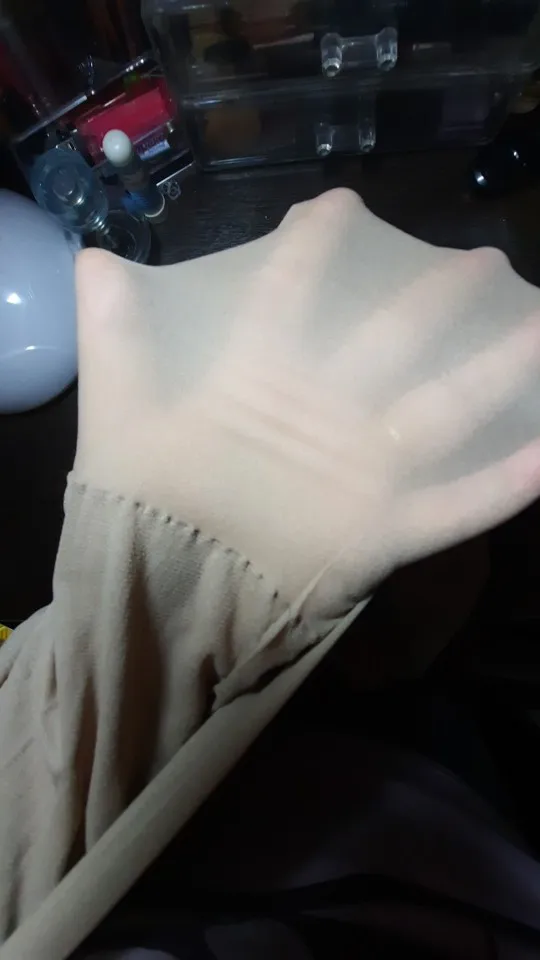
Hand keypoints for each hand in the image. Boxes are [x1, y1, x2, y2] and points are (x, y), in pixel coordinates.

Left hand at [74, 189, 539, 614]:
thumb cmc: (139, 504)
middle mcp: (320, 415)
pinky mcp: (380, 532)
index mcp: (259, 382)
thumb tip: (91, 258)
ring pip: (442, 412)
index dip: (309, 250)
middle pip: (390, 345)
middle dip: (434, 301)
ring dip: (496, 372)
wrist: (159, 599)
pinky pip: (456, 508)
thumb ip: (113, 337)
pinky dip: (506, 486)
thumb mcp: (119, 415)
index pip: (288, 298)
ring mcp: (356, 473)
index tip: (339, 205)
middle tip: (481, 260)